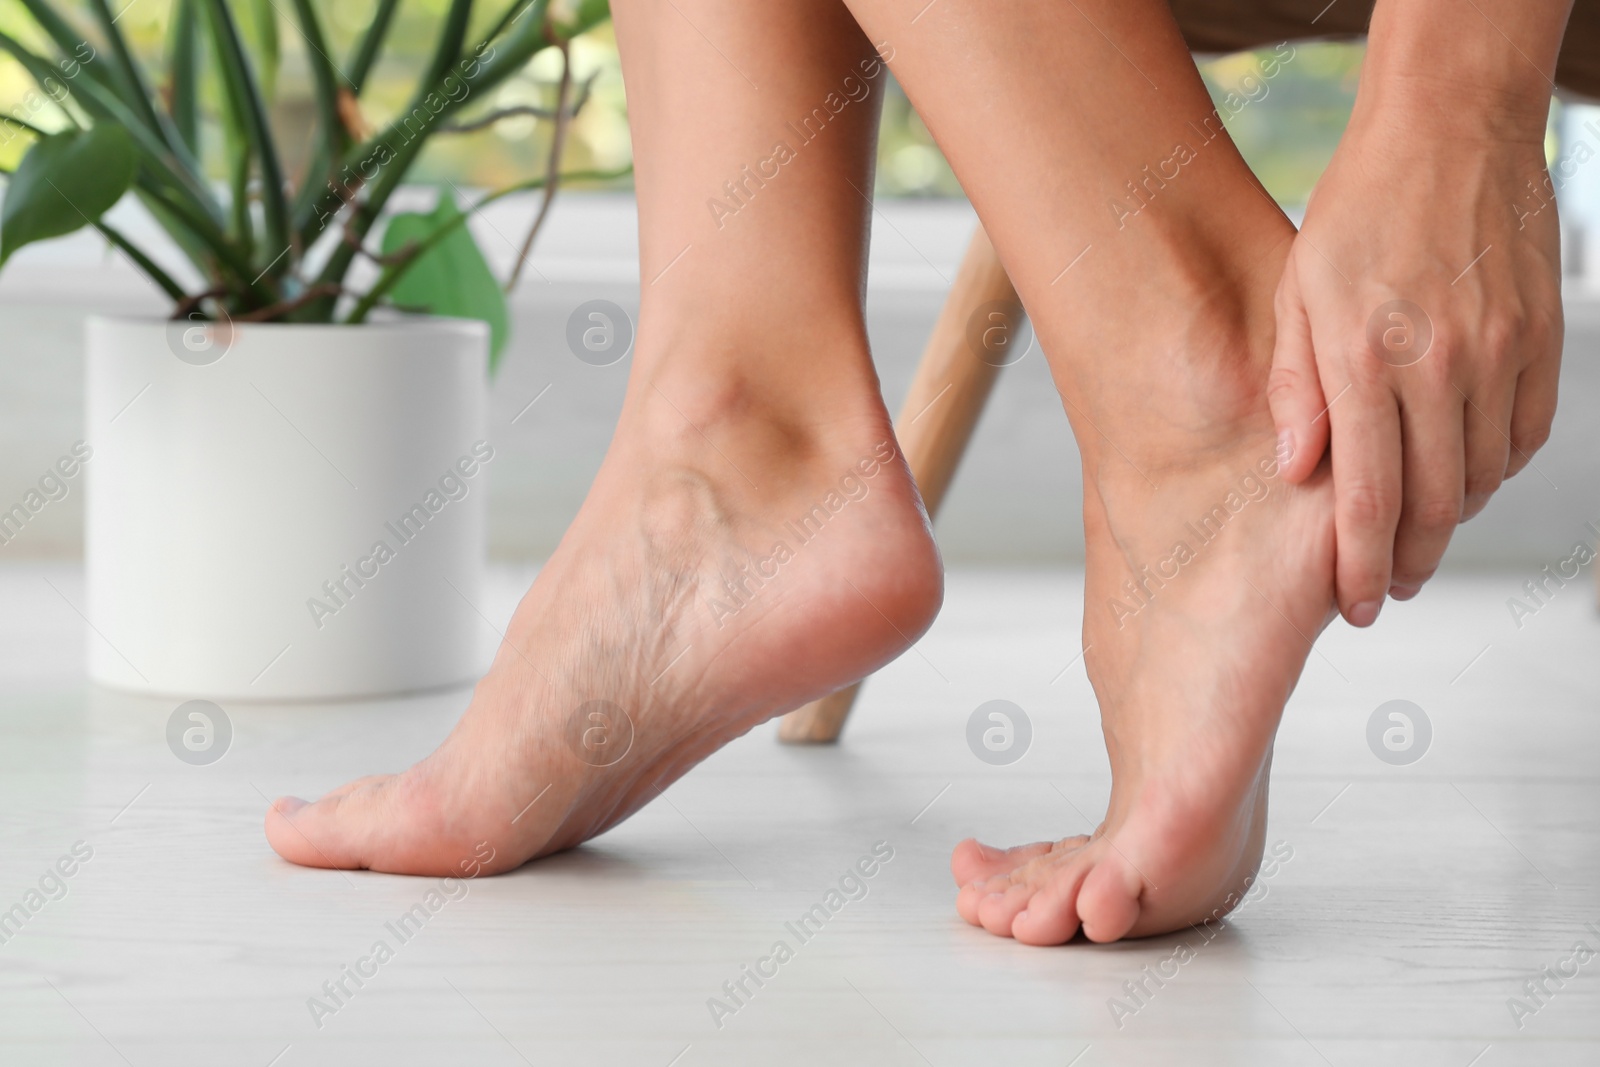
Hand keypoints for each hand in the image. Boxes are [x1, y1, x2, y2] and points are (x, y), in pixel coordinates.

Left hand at [1267, 113, 1562, 625]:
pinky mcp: (1540, 338)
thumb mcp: (1296, 296)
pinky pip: (1526, 434)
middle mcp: (1437, 365)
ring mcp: (1498, 352)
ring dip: (1451, 519)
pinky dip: (1495, 470)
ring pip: (1483, 476)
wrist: (1447, 133)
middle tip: (1390, 584)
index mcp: (1363, 360)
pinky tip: (1466, 475)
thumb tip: (1296, 474)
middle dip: (1409, 561)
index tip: (1358, 605)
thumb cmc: (1355, 213)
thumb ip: (1297, 389)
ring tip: (1419, 533)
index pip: (1367, 499)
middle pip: (1434, 504)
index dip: (1362, 567)